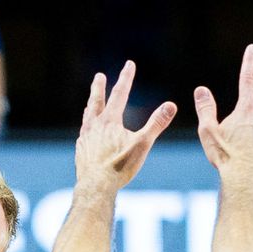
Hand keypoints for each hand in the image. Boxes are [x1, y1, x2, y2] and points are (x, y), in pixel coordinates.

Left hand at [74, 61, 176, 194]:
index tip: (130, 64)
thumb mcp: (142, 144)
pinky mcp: (81, 150)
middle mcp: (95, 125)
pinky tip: (86, 133)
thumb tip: (171, 105)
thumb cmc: (120, 166)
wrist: (96, 186)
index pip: (120, 93)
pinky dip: (86, 128)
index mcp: (110, 121)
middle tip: (99, 76)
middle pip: (97, 101)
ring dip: (91, 107)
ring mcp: (85, 138)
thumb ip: (156, 123)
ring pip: (88, 117)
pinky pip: (83, 134)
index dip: (126, 78)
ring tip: (90, 103)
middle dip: (100, 87)